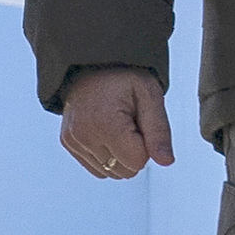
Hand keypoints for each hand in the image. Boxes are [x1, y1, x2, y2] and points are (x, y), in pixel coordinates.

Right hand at [57, 66, 173, 183]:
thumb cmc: (122, 75)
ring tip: (116, 125)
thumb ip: (159, 131)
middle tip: (129, 122)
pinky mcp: (68, 143)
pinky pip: (97, 168)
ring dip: (119, 155)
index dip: (146, 144)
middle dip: (133, 150)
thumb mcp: (150, 95)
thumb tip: (166, 161)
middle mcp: (84, 135)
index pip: (138, 162)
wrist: (92, 62)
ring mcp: (73, 141)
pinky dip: (106, 156)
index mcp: (105, 123)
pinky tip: (106, 133)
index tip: (139, 122)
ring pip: (111, 172)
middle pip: (125, 171)